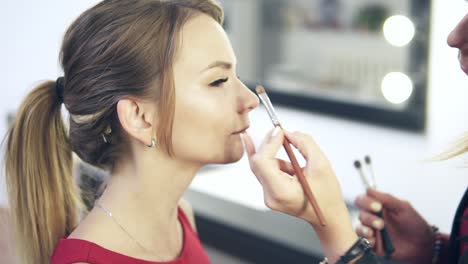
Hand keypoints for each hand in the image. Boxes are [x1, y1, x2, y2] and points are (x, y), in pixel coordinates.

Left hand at [242, 128, 357, 261]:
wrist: (328, 216)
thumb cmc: (327, 196)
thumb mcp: (321, 164)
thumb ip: (304, 144)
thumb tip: (289, 132)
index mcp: (281, 192)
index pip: (263, 162)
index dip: (269, 142)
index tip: (279, 131)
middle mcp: (270, 196)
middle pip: (258, 162)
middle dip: (267, 143)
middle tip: (279, 130)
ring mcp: (269, 195)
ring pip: (261, 165)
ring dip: (273, 152)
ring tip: (292, 153)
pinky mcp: (270, 192)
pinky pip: (267, 170)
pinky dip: (276, 160)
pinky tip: (290, 164)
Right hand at [354, 189, 432, 263]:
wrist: (422, 245)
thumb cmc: (415, 225)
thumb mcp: (403, 208)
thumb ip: (386, 198)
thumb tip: (369, 189)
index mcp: (379, 207)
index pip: (363, 200)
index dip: (366, 202)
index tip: (377, 206)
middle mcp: (373, 218)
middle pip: (360, 213)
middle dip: (368, 217)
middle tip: (381, 223)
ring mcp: (373, 231)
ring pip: (359, 227)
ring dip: (366, 229)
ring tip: (376, 232)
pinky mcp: (373, 243)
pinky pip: (363, 241)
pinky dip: (367, 240)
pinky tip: (375, 240)